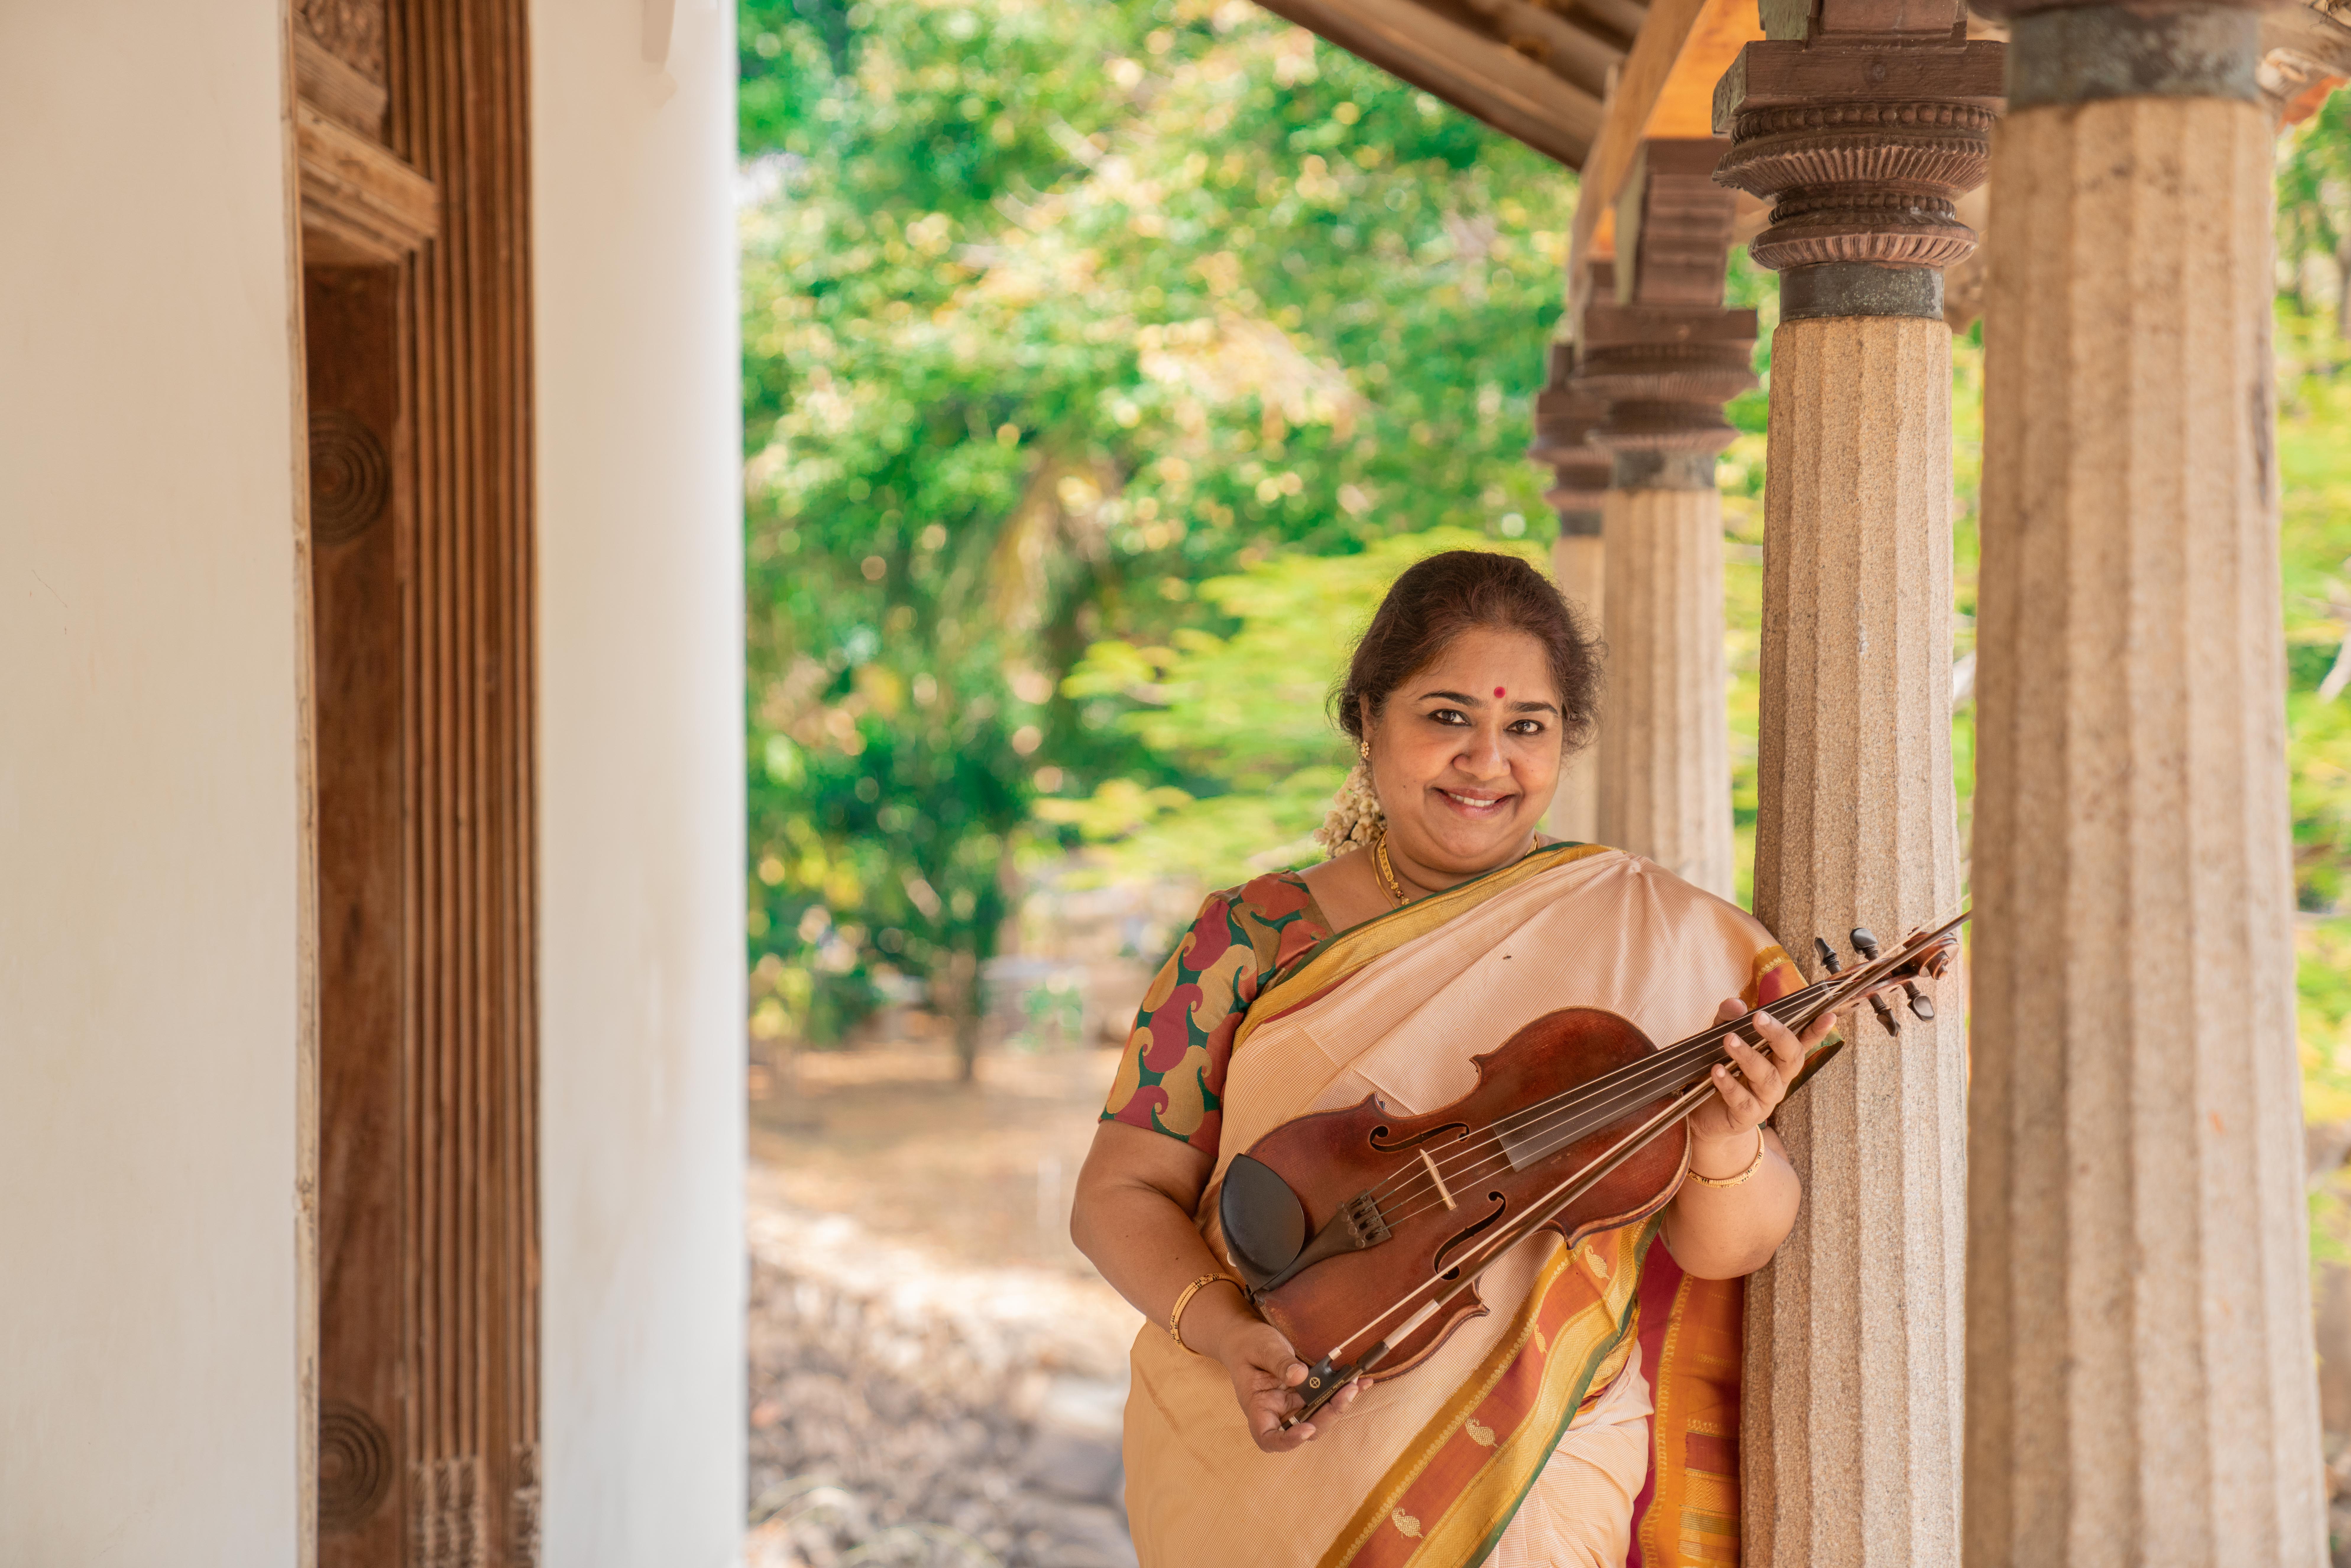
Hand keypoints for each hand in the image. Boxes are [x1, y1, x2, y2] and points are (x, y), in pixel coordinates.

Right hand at [1213, 1318, 1369, 1451]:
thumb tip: (1300, 1376)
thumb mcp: (1261, 1348)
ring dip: (1339, 1403)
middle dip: (1328, 1414)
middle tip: (1347, 1392)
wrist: (1247, 1337)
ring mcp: (1293, 1404)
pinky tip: (1361, 1381)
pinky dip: (1342, 1391)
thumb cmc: (1248, 1344)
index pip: (1268, 1437)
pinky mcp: (1305, 1393)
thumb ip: (1279, 1363)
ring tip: (1356, 1384)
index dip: (1288, 1441)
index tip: (1307, 1429)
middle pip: (1304, 1428)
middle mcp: (1277, 1411)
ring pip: (1319, 1416)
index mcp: (1257, 1407)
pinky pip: (1325, 1398)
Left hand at [1684, 996, 1835, 1147]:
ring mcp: (1765, 1099)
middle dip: (1778, 1035)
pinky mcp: (1747, 1116)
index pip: (1802, 1042)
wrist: (1705, 1116)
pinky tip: (1717, 1070)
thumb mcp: (1719, 1038)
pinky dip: (1730, 1084)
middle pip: (1791, 1058)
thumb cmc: (1720, 1070)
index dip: (1817, 1031)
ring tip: (1729, 1040)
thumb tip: (1736, 1004)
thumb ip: (1728, 1019)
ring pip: (1767, 1077)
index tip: (1829, 1016)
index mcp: (1778, 1059)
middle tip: (1759, 1017)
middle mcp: (1779, 1079)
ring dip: (1748, 1056)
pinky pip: (1742, 1100)